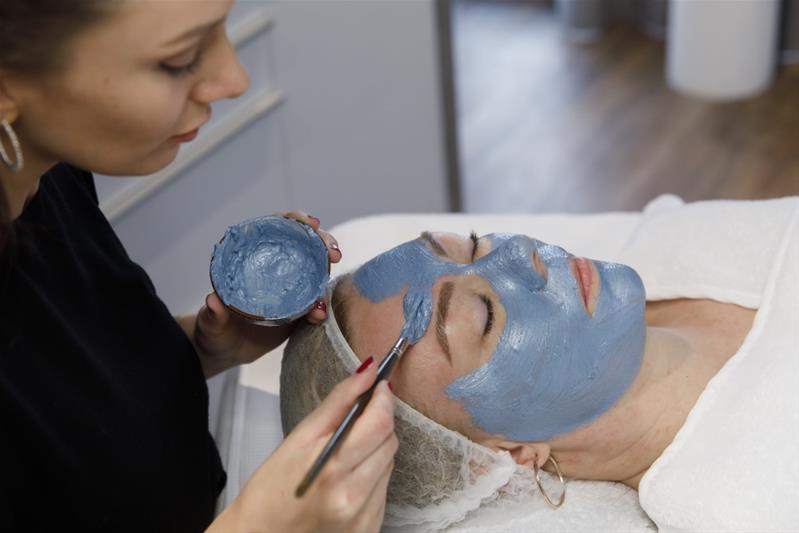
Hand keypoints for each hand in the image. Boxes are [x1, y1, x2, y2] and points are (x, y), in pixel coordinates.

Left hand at [187, 212, 341, 376]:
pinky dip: (321, 307)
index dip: (295, 220)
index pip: (277, 228)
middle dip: (323, 243)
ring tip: (326, 292)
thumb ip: (212, 314)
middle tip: (333, 254)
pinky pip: (315, 302)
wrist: (225, 351)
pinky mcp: (298, 309)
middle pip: (304, 245)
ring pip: (315, 271)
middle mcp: (275, 268)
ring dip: (327, 276)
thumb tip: (213, 300)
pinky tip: (320, 315)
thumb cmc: (213, 330)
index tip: (310, 223)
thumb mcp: (210, 322)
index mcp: (253, 257)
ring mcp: (290, 287)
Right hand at [208, 363, 396, 532]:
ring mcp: (363, 516)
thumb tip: (369, 371)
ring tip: (345, 456)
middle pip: (390, 442)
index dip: (383, 399)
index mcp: (332, 467)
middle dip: (378, 424)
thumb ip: (338, 401)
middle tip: (357, 421)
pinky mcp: (369, 529)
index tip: (379, 387)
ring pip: (389, 464)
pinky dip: (372, 477)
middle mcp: (352, 495)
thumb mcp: (297, 438)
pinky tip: (347, 480)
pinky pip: (384, 490)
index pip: (379, 423)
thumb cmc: (270, 489)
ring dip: (375, 451)